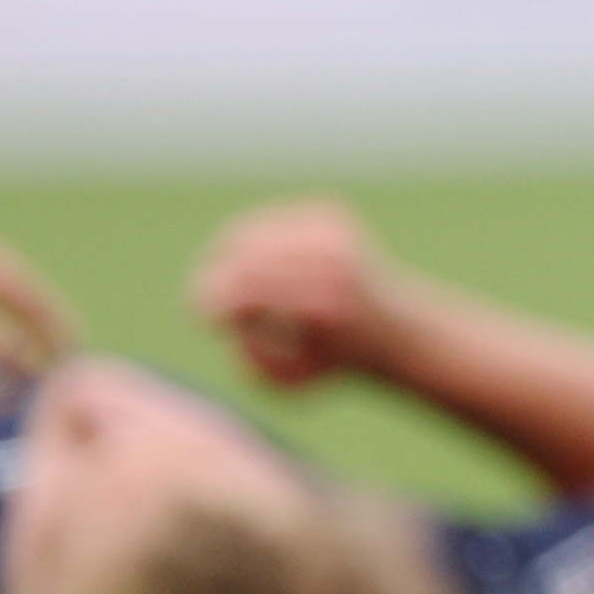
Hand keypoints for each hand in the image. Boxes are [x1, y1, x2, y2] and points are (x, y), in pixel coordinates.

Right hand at [189, 199, 392, 389]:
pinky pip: (265, 221)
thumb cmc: (327, 361)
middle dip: (214, 284)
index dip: (210, 303)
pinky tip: (248, 265)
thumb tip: (228, 312)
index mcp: (324, 306)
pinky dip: (246, 243)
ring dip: (225, 262)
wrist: (390, 326)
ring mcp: (333, 234)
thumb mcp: (285, 380)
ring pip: (248, 235)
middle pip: (244, 264)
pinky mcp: (329, 214)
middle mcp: (333, 264)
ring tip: (223, 289)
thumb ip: (248, 356)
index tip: (206, 324)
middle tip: (203, 305)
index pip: (244, 291)